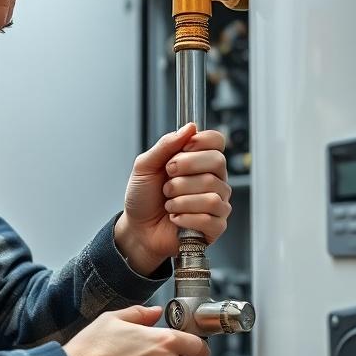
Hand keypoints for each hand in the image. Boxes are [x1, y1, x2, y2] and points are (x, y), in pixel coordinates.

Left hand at [115, 123, 231, 272]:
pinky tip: (175, 218)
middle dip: (185, 169)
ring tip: (169, 203)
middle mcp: (213, 179)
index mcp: (199, 161)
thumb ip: (166, 145)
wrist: (137, 229)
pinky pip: (209, 217)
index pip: (217, 141)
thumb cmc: (143, 198)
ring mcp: (217, 203)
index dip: (200, 142)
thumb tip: (189, 127)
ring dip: (181, 198)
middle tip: (168, 179)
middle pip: (217, 162)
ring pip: (211, 192)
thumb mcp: (145, 166)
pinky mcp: (216, 226)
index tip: (182, 150)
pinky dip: (185, 217)